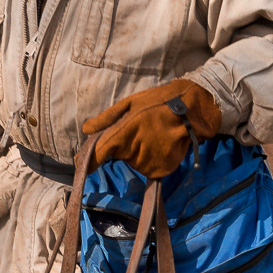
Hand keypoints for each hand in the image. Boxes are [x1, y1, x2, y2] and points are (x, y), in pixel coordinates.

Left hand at [82, 78, 220, 177]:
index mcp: (123, 133)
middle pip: (118, 156)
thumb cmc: (159, 102)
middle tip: (139, 130)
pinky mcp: (160, 170)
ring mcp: (147, 163)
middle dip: (123, 146)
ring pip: (134, 161)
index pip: (99, 153)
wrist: (192, 110)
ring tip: (153, 134)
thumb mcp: (131, 103)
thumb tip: (87, 129)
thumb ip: (107, 118)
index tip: (80, 165)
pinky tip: (161, 143)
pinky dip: (152, 158)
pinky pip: (148, 166)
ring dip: (139, 151)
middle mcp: (133, 151)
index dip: (88, 161)